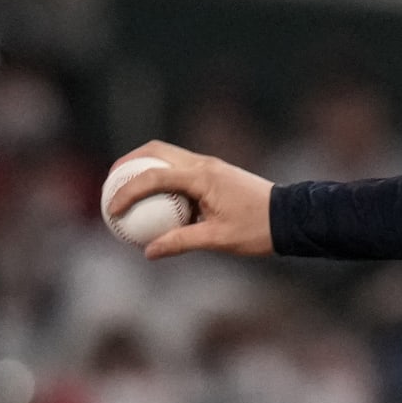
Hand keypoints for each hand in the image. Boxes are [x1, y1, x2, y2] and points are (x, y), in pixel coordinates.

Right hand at [106, 141, 274, 259]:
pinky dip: (162, 174)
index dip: (127, 191)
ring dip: (144, 165)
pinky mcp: (216, 171)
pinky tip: (154, 198)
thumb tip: (149, 252)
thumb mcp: (218, 239)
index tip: (112, 209)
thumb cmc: (259, 229)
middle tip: (109, 183)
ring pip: (167, 155)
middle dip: (127, 163)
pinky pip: (180, 167)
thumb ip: (181, 242)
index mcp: (203, 177)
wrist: (291, 217)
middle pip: (155, 151)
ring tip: (125, 186)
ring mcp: (211, 165)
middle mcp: (204, 164)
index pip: (153, 176)